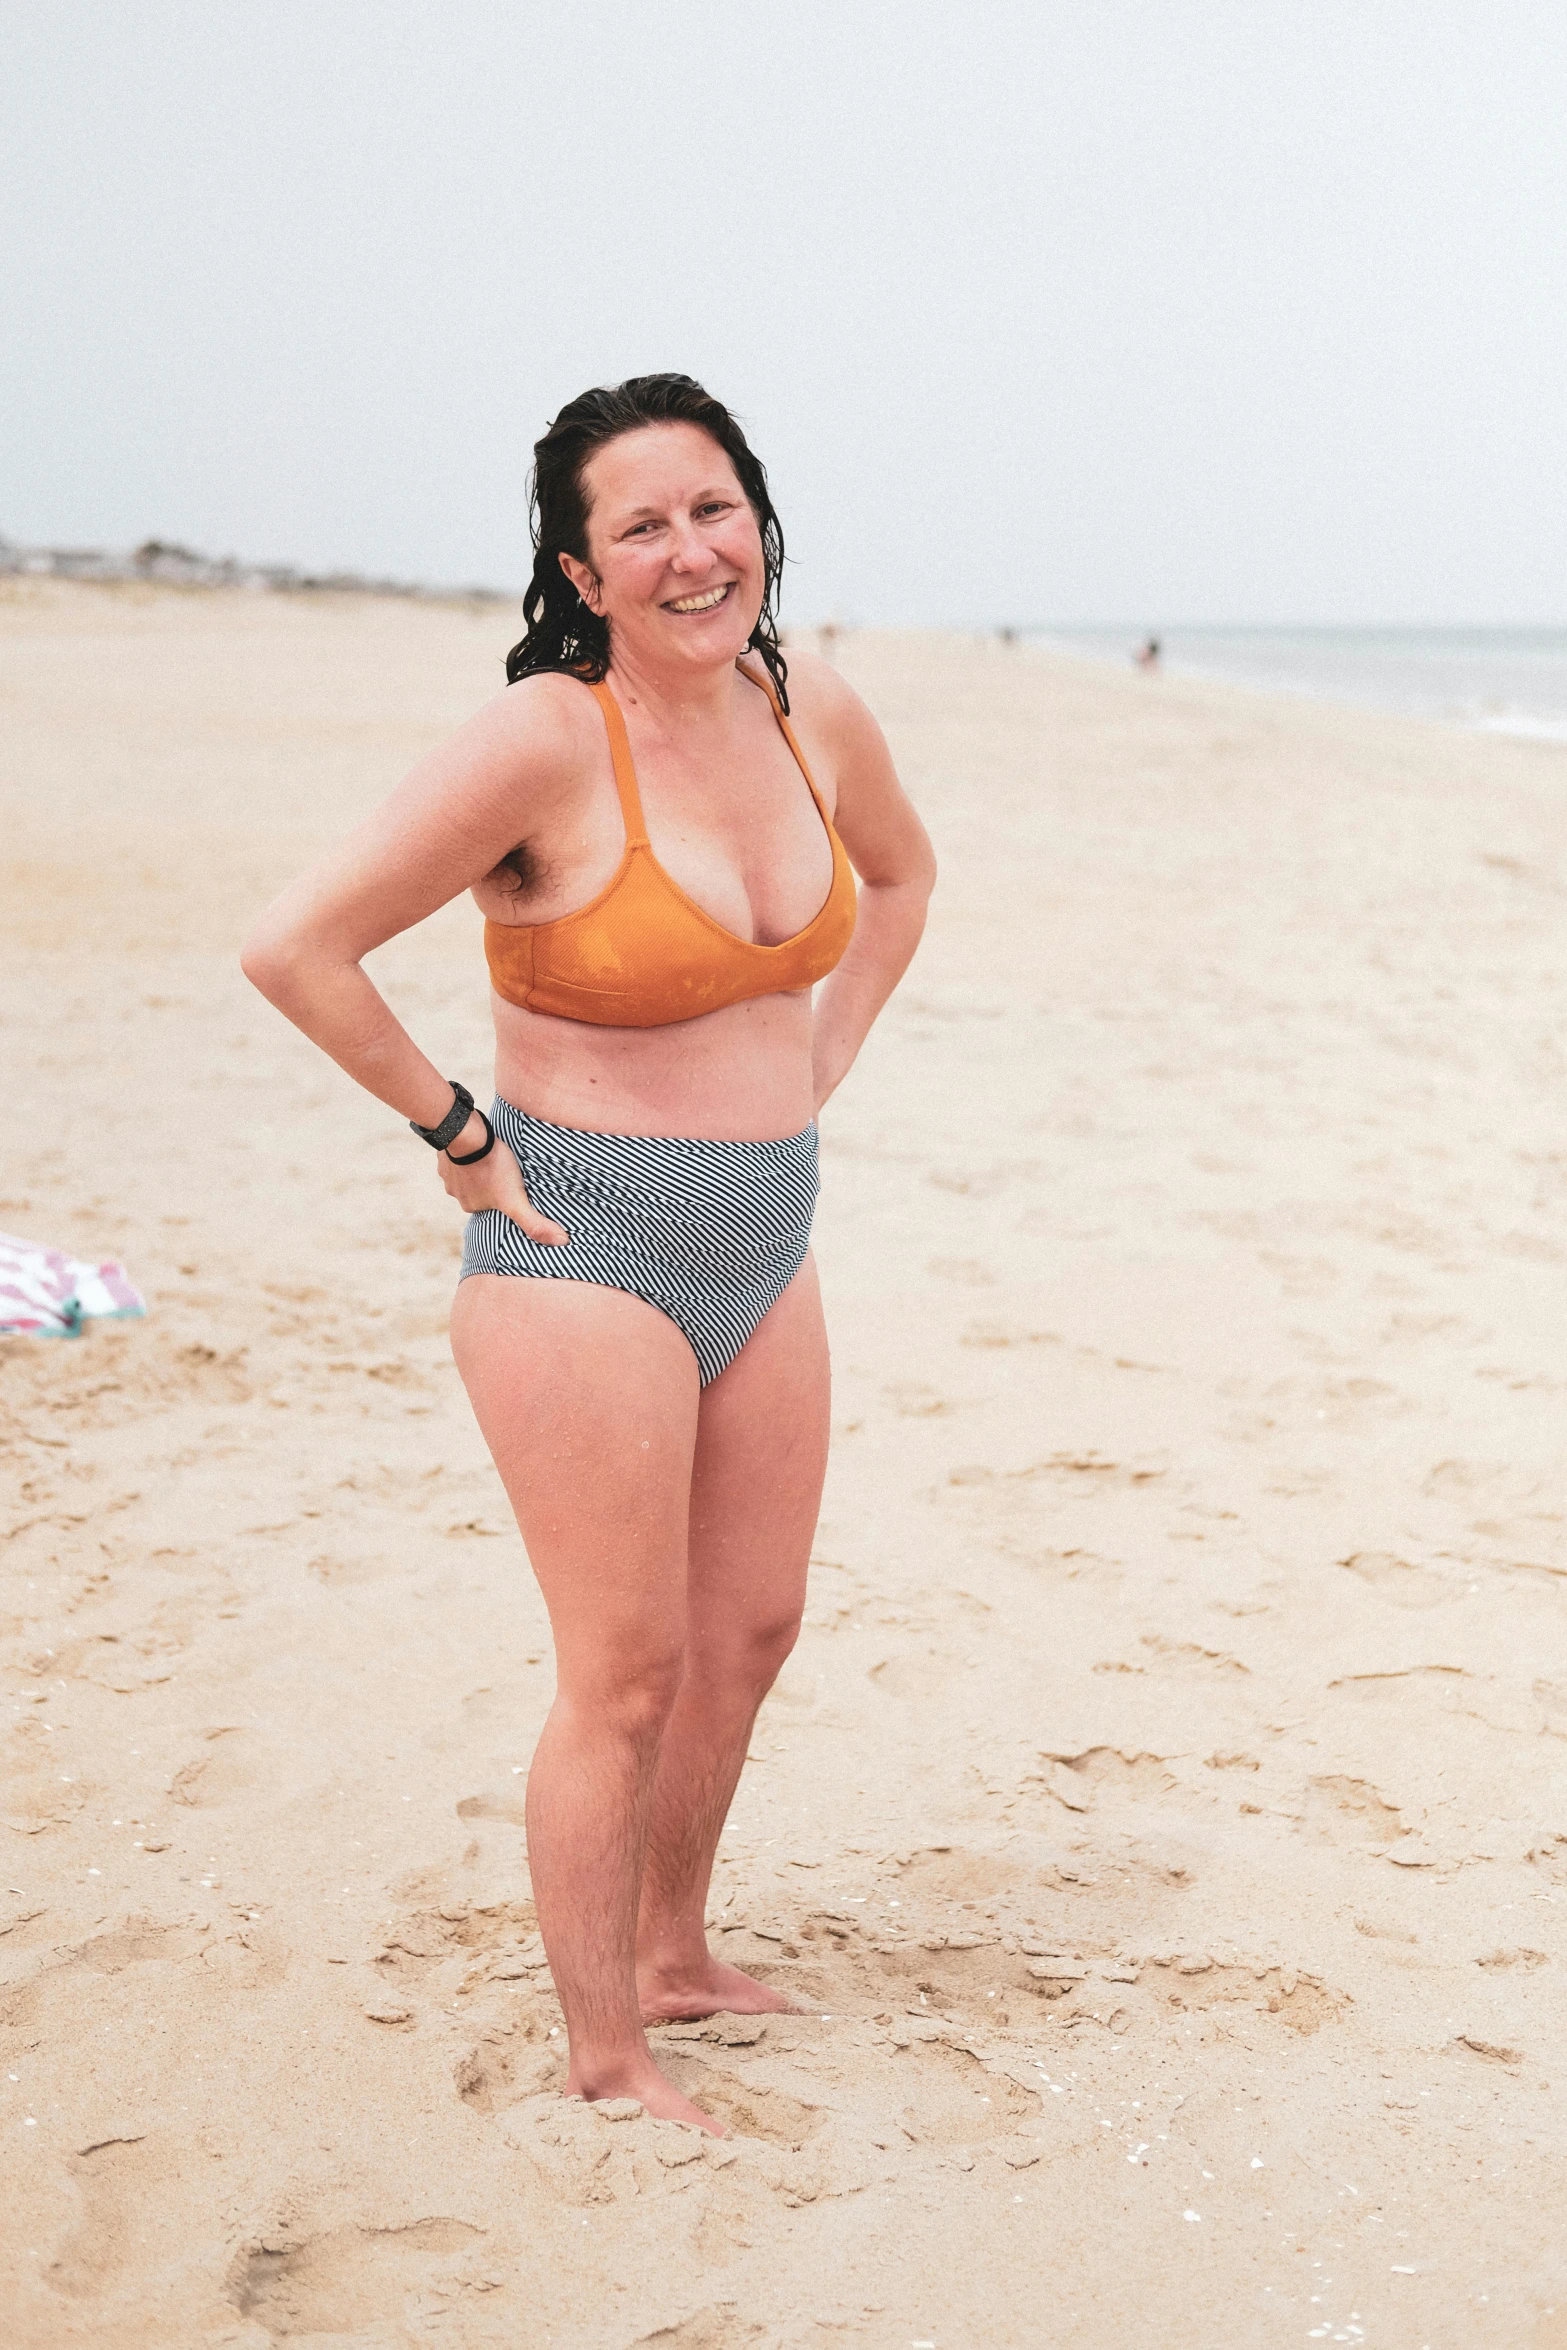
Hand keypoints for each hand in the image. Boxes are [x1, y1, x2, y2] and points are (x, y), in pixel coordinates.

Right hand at [437, 1118, 568, 1243]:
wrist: (466, 1135)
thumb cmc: (492, 1167)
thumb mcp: (515, 1200)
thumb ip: (534, 1222)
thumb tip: (561, 1241)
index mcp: (470, 1205)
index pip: (490, 1205)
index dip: (503, 1197)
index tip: (513, 1187)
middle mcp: (455, 1192)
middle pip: (479, 1189)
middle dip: (491, 1181)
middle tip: (506, 1170)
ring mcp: (447, 1171)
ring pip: (468, 1171)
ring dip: (480, 1165)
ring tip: (496, 1156)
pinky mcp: (446, 1151)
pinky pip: (460, 1153)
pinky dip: (470, 1150)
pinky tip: (481, 1144)